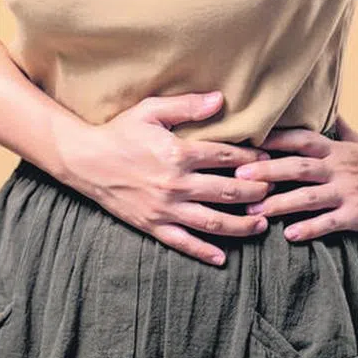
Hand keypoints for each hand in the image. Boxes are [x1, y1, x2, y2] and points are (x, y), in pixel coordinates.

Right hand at [57, 91, 272, 265]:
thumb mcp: (151, 110)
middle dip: (255, 192)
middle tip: (273, 191)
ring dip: (241, 225)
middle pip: (227, 191)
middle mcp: (175, 184)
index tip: (268, 159)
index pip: (227, 157)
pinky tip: (222, 258)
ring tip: (261, 224)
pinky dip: (204, 252)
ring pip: (212, 221)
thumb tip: (221, 99)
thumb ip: (187, 106)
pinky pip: (183, 243)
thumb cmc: (119, 132)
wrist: (84, 160)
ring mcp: (164, 208)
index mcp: (178, 153)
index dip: (252, 158)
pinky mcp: (152, 225)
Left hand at [237, 115, 357, 240]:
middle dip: (268, 171)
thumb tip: (325, 103)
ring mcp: (346, 192)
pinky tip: (289, 235)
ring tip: (254, 212)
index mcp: (334, 150)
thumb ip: (337, 126)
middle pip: (298, 167)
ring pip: (308, 197)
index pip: (301, 139)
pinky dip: (309, 228)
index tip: (248, 142)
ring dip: (280, 205)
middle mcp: (338, 168)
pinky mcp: (355, 214)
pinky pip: (328, 222)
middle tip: (240, 176)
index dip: (275, 139)